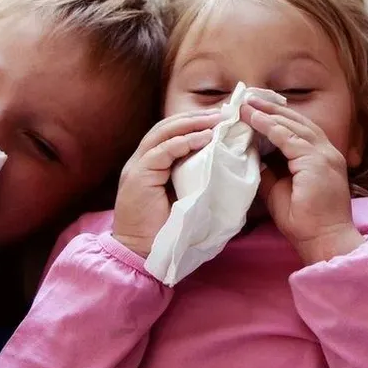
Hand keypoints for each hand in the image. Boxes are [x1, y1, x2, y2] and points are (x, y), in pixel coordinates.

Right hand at [113, 110, 220, 256]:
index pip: (172, 133)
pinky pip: (161, 151)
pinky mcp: (138, 176)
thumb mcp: (188, 198)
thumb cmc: (168, 232)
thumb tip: (229, 167)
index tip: (223, 120)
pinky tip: (204, 138)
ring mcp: (137, 166)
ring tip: (217, 121)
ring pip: (163, 133)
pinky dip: (183, 142)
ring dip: (192, 124)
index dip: (196, 123)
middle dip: (197, 117)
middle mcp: (142, 160)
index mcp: (152, 164)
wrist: (142, 255)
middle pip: (168, 126)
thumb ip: (199, 180)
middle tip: (224, 113)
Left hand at [240, 98, 362, 264]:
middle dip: (271, 108)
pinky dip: (271, 127)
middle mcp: (327, 151)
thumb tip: (252, 154)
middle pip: (298, 121)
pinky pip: (290, 138)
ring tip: (247, 104)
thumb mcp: (281, 190)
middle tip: (248, 98)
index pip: (299, 130)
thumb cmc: (306, 223)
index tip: (254, 110)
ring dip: (268, 113)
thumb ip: (270, 170)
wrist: (324, 242)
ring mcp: (325, 155)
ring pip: (294, 125)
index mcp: (322, 157)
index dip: (277, 118)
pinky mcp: (317, 161)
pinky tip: (254, 119)